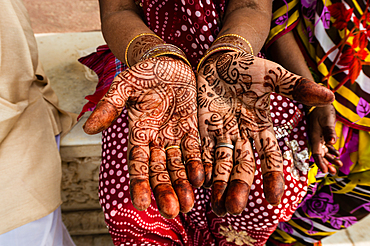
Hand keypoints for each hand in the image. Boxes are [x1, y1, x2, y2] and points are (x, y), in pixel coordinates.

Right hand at [83, 56, 203, 218]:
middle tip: (173, 211)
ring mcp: (175, 137)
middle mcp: (156, 140)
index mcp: (137, 133)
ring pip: (178, 166)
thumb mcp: (124, 86)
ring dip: (183, 185)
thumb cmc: (144, 72)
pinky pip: (196, 151)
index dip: (139, 183)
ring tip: (188, 204)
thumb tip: (87, 128)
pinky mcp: (192, 130)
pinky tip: (203, 180)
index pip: (137, 163)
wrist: (168, 62)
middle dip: (165, 191)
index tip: (142, 203)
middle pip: (159, 171)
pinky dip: (198, 165)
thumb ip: (109, 106)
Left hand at [197, 51, 333, 215]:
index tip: (273, 198)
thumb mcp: (274, 77)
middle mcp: (241, 136)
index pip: (270, 157)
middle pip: (242, 167)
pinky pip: (201, 150)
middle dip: (238, 188)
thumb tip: (329, 96)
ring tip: (215, 207)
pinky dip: (200, 165)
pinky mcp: (201, 128)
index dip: (272, 177)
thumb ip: (297, 88)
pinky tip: (198, 182)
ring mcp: (220, 133)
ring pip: (220, 164)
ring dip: (218, 185)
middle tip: (233, 209)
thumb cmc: (249, 68)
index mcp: (261, 128)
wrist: (221, 60)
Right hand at [308, 105, 341, 173]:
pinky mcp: (323, 135)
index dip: (320, 163)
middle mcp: (316, 140)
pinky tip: (338, 155)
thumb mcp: (327, 121)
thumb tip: (332, 142)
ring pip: (324, 152)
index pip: (317, 154)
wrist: (319, 103)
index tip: (325, 170)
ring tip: (339, 165)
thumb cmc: (322, 111)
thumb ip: (329, 132)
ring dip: (330, 159)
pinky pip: (327, 146)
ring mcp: (319, 138)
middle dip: (326, 164)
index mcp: (315, 138)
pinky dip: (332, 152)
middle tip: (333, 172)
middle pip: (320, 155)